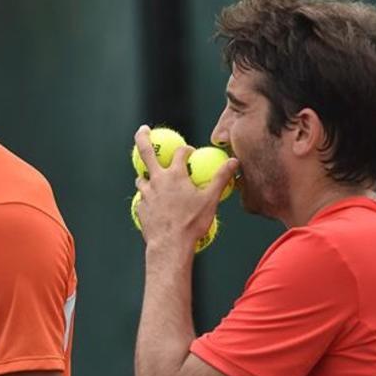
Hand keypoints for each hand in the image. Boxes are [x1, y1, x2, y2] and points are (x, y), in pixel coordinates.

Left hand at [134, 124, 237, 252]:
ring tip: (149, 176)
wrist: (170, 245)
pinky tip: (151, 202)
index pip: (181, 153)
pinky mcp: (140, 208)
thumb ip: (221, 178)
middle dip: (144, 137)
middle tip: (143, 129)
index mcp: (175, 175)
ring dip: (146, 174)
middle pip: (146, 152)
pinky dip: (146, 197)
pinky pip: (142, 199)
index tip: (191, 153)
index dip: (187, 150)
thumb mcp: (211, 200)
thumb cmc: (192, 222)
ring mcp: (146, 194)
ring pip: (142, 178)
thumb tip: (234, 161)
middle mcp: (158, 180)